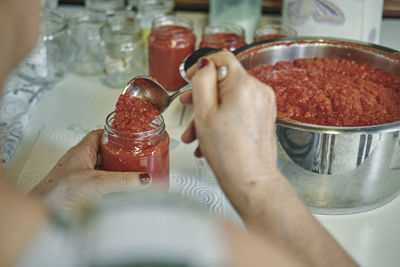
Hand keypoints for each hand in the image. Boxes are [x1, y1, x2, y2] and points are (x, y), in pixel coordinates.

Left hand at [31, 129, 150, 212]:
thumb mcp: (96, 183)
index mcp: (80, 152)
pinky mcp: (83, 192)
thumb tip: (143, 178)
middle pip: (105, 152)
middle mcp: (81, 163)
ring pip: (104, 169)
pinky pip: (103, 183)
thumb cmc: (57, 194)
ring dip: (118, 170)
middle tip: (136, 154)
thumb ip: (122, 180)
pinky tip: (123, 188)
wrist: (43, 214)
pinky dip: (114, 184)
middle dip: (121, 152)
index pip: (99, 135)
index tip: (129, 134)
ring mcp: (82, 178)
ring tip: (135, 170)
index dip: (114, 133)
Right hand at [180, 51, 280, 215]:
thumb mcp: (204, 113)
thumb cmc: (228, 152)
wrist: (251, 181)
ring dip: (209, 113)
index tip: (190, 78)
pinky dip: (222, 120)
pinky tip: (208, 140)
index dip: (202, 65)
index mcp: (243, 85)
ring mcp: (263, 105)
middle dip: (202, 96)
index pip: (222, 57)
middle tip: (187, 107)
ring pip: (229, 99)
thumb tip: (204, 63)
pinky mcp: (264, 118)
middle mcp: (258, 91)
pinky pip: (238, 111)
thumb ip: (202, 81)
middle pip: (224, 82)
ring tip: (194, 135)